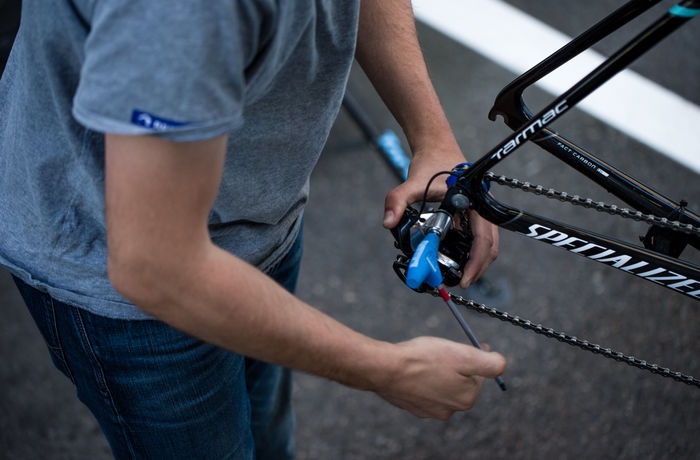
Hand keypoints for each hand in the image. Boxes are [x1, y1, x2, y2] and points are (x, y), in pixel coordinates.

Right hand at [374, 336, 505, 419]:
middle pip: (461, 381)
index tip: (465, 344)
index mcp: (466, 398)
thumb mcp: (463, 355)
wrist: (386, 369)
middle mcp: (450, 410)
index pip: (479, 375)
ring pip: (443, 386)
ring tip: (427, 358)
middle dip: (456, 366)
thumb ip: (489, 363)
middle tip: (443, 350)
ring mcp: (430, 411)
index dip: (473, 356)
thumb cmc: (423, 359)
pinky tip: (415, 368)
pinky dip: (424, 379)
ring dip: (440, 372)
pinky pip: (425, 391)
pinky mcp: (414, 407)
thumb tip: (502, 364)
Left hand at [382, 150, 498, 287]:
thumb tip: (387, 224)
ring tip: (457, 276)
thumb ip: (396, 201)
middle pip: (489, 246)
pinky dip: (469, 251)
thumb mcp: (410, 183)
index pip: (484, 239)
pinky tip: (453, 258)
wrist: (436, 147)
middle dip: (477, 268)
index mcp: (475, 202)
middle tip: (459, 284)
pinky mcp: (473, 213)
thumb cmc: (429, 163)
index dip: (476, 263)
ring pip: (486, 243)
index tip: (464, 280)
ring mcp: (480, 211)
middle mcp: (483, 208)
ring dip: (474, 261)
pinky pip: (477, 237)